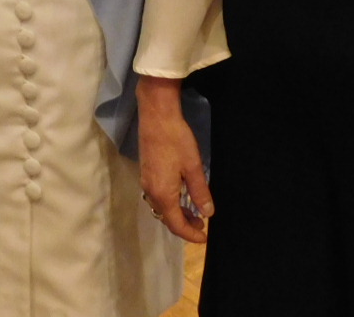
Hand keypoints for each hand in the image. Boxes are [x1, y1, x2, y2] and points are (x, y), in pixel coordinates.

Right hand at [136, 76, 213, 243]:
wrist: (156, 116)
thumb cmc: (177, 140)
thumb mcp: (193, 167)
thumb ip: (200, 192)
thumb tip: (207, 214)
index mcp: (163, 194)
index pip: (176, 224)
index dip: (190, 234)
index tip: (204, 237)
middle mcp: (151, 191)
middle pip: (166, 218)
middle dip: (184, 225)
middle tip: (202, 225)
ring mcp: (146, 181)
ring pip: (160, 207)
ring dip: (176, 214)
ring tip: (193, 212)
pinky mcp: (145, 172)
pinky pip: (157, 197)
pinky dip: (169, 203)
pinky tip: (180, 195)